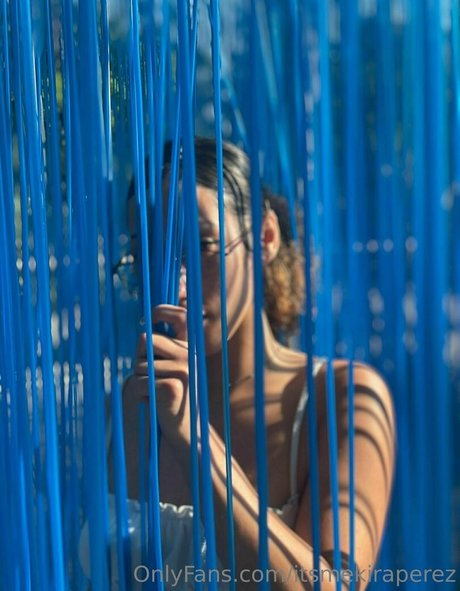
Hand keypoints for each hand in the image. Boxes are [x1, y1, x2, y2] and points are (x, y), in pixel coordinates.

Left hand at [125, 305, 191, 452]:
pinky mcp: (173, 386)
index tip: (152, 317)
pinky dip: (139, 396)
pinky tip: (153, 403)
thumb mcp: (169, 368)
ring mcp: (183, 370)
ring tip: (154, 393)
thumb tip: (144, 328)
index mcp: (189, 347)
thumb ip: (160, 349)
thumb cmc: (170, 397)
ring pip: (138, 365)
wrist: (187, 430)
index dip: (161, 312)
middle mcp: (188, 354)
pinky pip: (139, 383)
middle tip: (150, 378)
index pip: (177, 316)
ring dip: (138, 382)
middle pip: (145, 340)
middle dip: (138, 359)